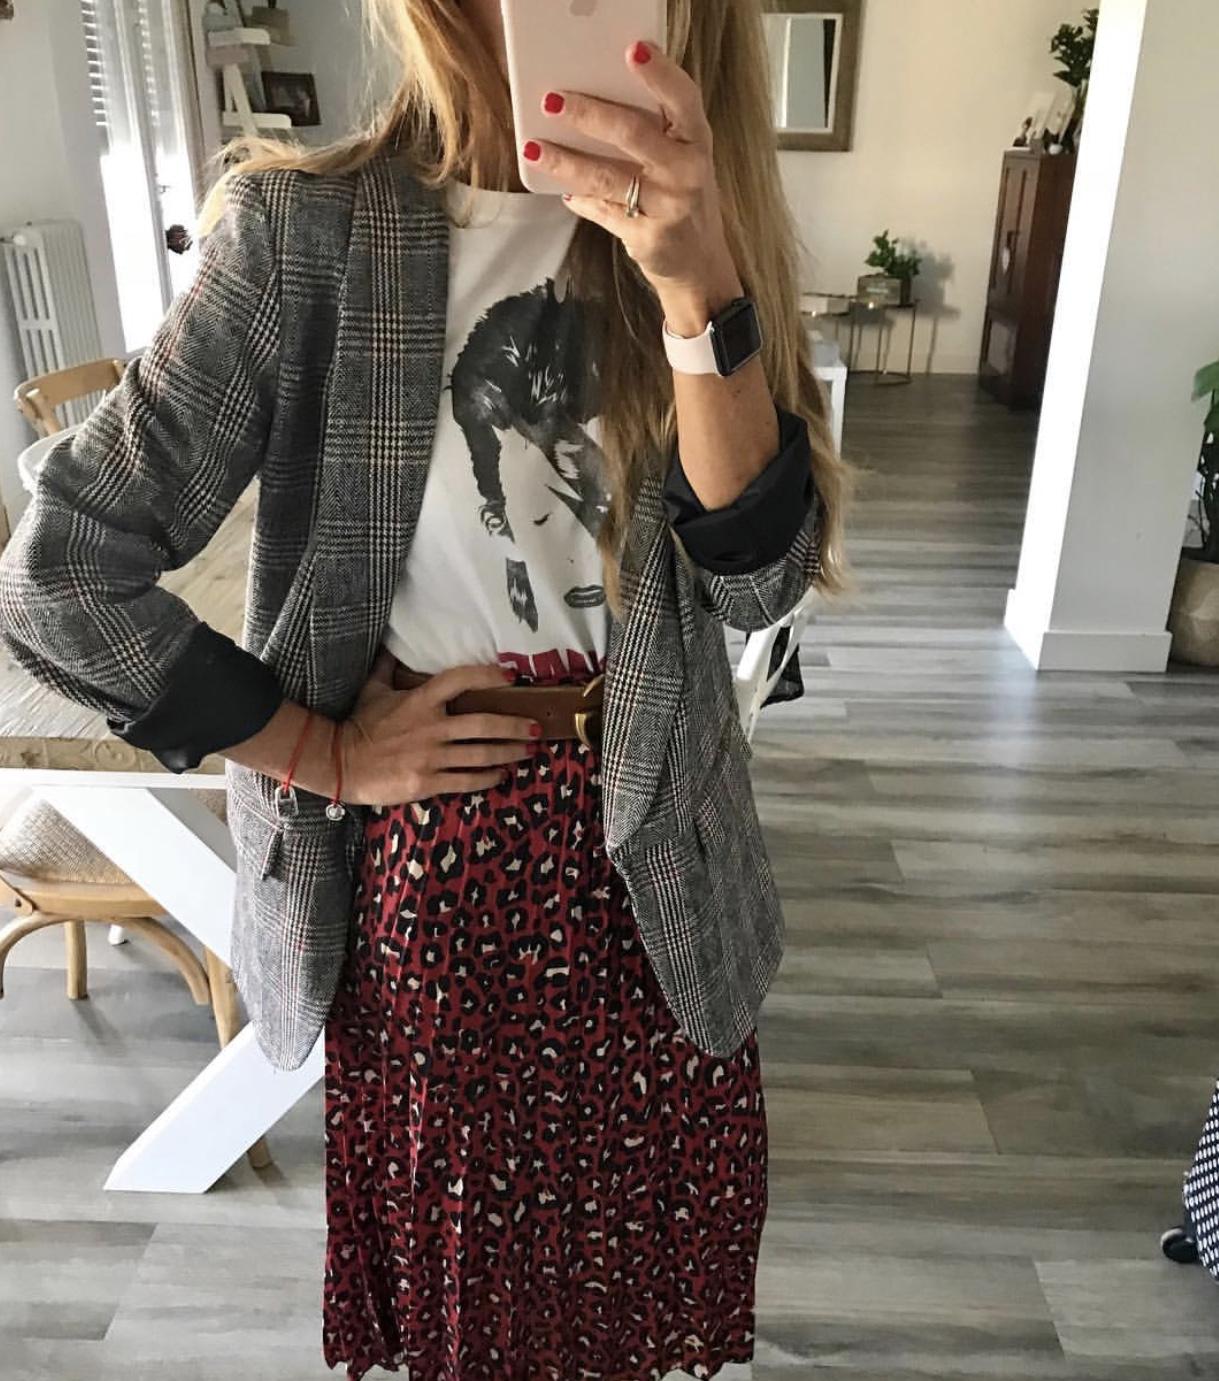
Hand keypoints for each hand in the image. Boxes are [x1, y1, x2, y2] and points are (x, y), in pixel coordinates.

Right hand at [339, 651, 540, 806]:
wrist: (340, 763)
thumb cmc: (359, 724)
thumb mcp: (372, 689)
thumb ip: (387, 668)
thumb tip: (391, 646)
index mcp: (419, 700)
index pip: (459, 680)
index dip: (488, 676)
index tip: (510, 677)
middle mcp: (431, 728)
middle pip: (484, 724)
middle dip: (515, 726)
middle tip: (535, 727)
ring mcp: (431, 757)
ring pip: (481, 754)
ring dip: (509, 753)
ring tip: (527, 751)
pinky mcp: (427, 782)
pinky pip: (466, 780)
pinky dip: (488, 778)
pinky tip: (501, 775)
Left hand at [527, 40, 743, 334]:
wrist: (698, 262)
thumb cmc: (683, 195)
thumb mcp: (681, 156)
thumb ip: (653, 127)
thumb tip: (592, 93)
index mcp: (696, 139)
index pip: (682, 98)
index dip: (659, 74)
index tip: (632, 50)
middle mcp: (687, 172)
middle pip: (633, 134)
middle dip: (588, 114)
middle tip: (551, 99)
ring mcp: (668, 208)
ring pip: (607, 178)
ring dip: (566, 162)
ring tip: (535, 148)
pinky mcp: (647, 238)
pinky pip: (603, 212)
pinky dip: (580, 200)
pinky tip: (562, 190)